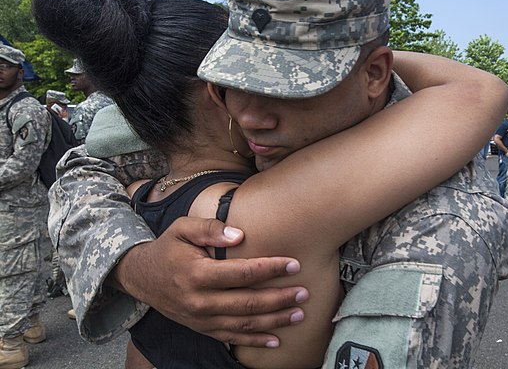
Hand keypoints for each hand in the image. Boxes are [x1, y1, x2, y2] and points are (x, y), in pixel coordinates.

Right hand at [112, 216, 307, 347]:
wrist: (141, 277)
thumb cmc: (168, 248)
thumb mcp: (181, 229)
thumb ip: (209, 227)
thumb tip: (239, 234)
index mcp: (197, 273)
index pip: (242, 273)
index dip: (271, 269)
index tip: (294, 264)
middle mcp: (200, 300)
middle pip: (248, 303)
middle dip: (279, 298)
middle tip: (304, 292)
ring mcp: (201, 319)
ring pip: (244, 324)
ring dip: (274, 320)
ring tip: (299, 314)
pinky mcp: (202, 328)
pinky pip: (232, 338)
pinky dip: (254, 341)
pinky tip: (275, 340)